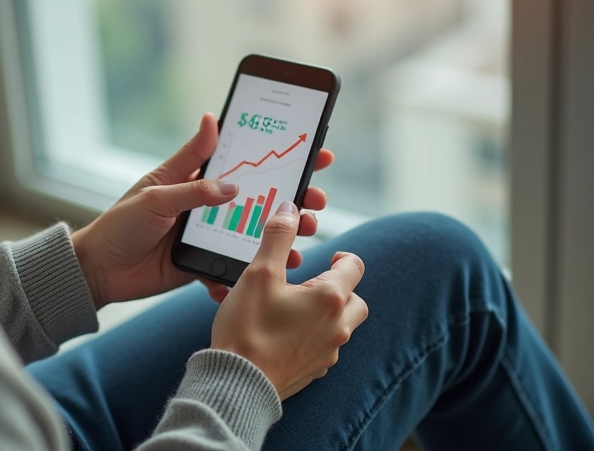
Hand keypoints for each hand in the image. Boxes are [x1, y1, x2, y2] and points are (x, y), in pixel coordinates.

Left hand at [71, 112, 333, 307]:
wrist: (99, 271)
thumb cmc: (120, 224)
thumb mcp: (155, 193)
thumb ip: (192, 177)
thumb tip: (221, 147)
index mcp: (198, 177)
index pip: (246, 159)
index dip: (281, 154)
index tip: (317, 153)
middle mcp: (209, 204)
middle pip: (261, 197)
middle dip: (294, 199)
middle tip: (316, 202)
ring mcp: (210, 235)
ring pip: (255, 234)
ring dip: (280, 237)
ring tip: (300, 242)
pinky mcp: (204, 265)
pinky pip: (233, 268)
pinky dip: (247, 273)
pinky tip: (264, 277)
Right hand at [210, 202, 368, 399]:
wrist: (237, 384)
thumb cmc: (248, 329)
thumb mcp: (259, 274)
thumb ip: (277, 237)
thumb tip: (290, 209)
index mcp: (330, 299)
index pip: (355, 267)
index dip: (343, 257)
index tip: (328, 256)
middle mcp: (337, 328)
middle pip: (356, 300)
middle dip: (340, 288)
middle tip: (315, 282)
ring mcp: (328, 353)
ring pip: (342, 326)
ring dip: (327, 313)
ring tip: (296, 307)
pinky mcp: (313, 371)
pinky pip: (324, 348)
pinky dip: (313, 337)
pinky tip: (285, 334)